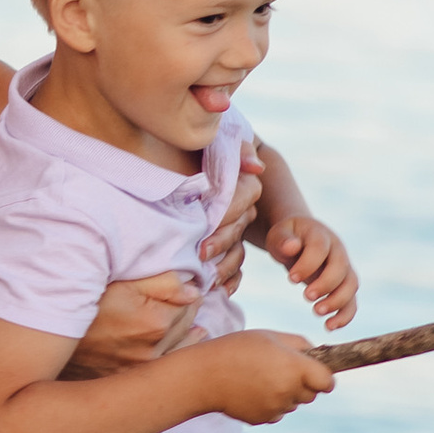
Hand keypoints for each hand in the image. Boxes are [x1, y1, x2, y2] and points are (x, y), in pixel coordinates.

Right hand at [66, 273, 202, 377]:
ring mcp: (140, 370)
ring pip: (180, 348)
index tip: (186, 286)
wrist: (49, 335)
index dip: (188, 292)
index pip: (189, 303)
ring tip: (192, 323)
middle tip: (187, 299)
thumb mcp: (120, 282)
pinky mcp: (128, 379)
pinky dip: (176, 352)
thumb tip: (193, 291)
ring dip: (186, 333)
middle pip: (186, 325)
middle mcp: (152, 351)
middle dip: (188, 311)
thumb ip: (161, 282)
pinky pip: (163, 366)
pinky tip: (185, 343)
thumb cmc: (83, 301)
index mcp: (155, 323)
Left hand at [200, 157, 267, 299]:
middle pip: (239, 228)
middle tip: (200, 251)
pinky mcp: (225, 248)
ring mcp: (234, 230)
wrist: (176, 163)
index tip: (206, 222)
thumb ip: (238, 150)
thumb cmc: (195, 152)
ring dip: (225, 266)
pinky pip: (236, 267)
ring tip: (208, 276)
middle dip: (221, 242)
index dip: (228, 211)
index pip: (244, 198)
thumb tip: (256, 166)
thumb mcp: (213, 143)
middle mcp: (241, 209)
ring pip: (238, 252)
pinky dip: (231, 280)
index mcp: (241, 184)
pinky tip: (223, 289)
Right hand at [214, 330, 337, 424]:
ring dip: (286, 394)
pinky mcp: (264, 419)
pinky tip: (252, 390)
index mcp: (295, 368)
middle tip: (281, 369)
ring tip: (261, 377)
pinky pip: (277, 413)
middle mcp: (289, 391)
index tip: (317, 373)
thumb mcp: (270, 336)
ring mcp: (276, 408)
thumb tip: (316, 354)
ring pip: (293, 404)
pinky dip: (270, 404)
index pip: (328, 382)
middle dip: (303, 384)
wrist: (205, 375)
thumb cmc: (238, 349)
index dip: (325, 378)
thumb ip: (299, 344)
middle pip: (312, 395)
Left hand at [264, 212, 357, 330]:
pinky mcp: (344, 285)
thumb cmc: (287, 238)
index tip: (291, 279)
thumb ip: (282, 240)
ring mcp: (344, 268)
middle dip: (326, 284)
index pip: (320, 248)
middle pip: (340, 268)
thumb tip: (291, 247)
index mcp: (320, 235)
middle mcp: (337, 251)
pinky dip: (344, 316)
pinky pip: (351, 301)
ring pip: (350, 285)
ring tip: (317, 312)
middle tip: (307, 296)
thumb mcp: (279, 234)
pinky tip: (329, 327)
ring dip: (337, 301)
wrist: (300, 238)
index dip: (308, 264)